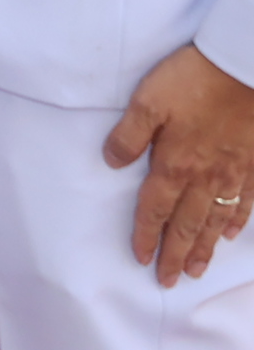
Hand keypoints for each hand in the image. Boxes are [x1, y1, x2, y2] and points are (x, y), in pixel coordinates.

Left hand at [105, 43, 253, 287]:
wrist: (246, 68)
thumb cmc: (193, 80)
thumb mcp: (147, 102)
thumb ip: (128, 135)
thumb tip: (110, 163)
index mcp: (174, 164)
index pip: (154, 210)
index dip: (146, 236)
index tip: (142, 259)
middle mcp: (205, 177)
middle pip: (186, 225)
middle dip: (175, 254)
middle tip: (169, 281)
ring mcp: (234, 173)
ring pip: (216, 221)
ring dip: (205, 247)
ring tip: (196, 270)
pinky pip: (247, 203)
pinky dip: (237, 223)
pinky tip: (232, 235)